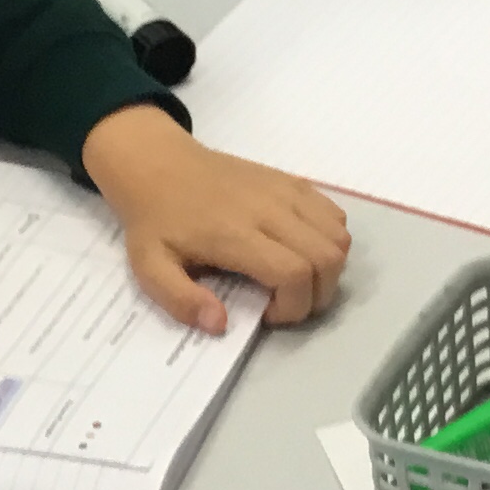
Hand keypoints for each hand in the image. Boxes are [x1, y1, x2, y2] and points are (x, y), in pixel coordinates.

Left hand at [81, 103, 349, 333]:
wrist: (159, 165)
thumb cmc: (156, 221)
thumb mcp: (150, 268)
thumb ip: (181, 300)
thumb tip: (220, 325)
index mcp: (235, 234)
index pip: (294, 273)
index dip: (293, 306)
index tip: (266, 314)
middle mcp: (269, 210)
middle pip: (327, 257)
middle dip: (317, 295)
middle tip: (285, 302)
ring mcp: (285, 191)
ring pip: (339, 237)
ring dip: (328, 269)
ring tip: (296, 280)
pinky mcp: (292, 182)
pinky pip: (334, 215)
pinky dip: (330, 240)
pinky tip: (300, 250)